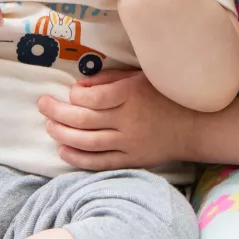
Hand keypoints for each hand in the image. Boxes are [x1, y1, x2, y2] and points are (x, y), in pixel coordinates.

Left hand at [37, 70, 195, 169]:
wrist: (197, 125)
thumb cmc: (167, 94)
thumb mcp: (141, 76)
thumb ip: (110, 79)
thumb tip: (80, 86)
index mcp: (132, 94)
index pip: (92, 98)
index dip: (74, 95)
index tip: (71, 92)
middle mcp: (129, 120)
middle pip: (83, 119)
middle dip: (56, 112)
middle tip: (42, 104)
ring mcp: (130, 143)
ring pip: (87, 142)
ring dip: (62, 134)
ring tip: (49, 126)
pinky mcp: (133, 160)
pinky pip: (100, 162)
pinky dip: (78, 158)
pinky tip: (63, 150)